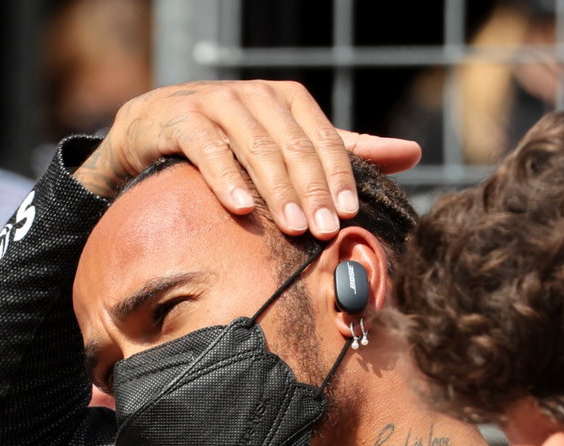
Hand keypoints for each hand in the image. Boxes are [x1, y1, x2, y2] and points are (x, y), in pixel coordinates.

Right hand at [72, 80, 422, 238]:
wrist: (151, 128)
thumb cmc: (227, 139)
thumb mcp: (286, 142)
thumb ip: (343, 150)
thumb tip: (412, 154)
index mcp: (288, 99)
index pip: (323, 138)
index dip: (339, 176)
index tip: (351, 215)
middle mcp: (256, 96)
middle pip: (293, 146)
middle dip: (312, 191)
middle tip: (325, 232)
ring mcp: (217, 104)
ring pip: (256, 148)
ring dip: (277, 191)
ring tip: (292, 228)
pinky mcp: (181, 121)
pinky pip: (209, 150)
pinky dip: (226, 179)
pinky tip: (242, 208)